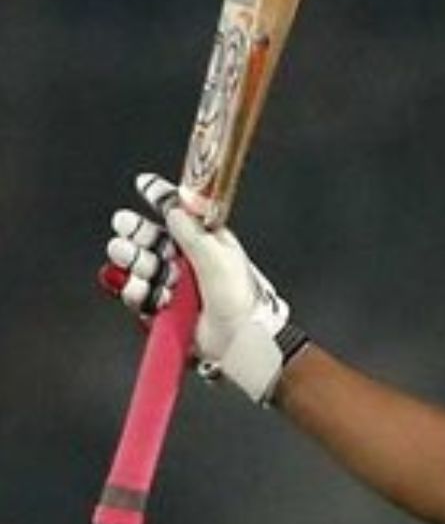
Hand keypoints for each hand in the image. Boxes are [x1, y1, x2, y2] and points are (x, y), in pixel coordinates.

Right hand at [101, 174, 306, 404]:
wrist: (239, 340)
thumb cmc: (240, 298)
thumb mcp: (219, 258)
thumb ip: (193, 233)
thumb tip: (175, 207)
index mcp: (208, 242)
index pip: (181, 214)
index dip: (162, 198)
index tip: (144, 183)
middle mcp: (189, 262)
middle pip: (153, 239)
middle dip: (137, 231)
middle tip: (123, 224)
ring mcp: (175, 286)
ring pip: (142, 266)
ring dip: (133, 260)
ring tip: (129, 257)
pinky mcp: (163, 309)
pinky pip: (139, 295)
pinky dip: (133, 290)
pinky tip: (135, 287)